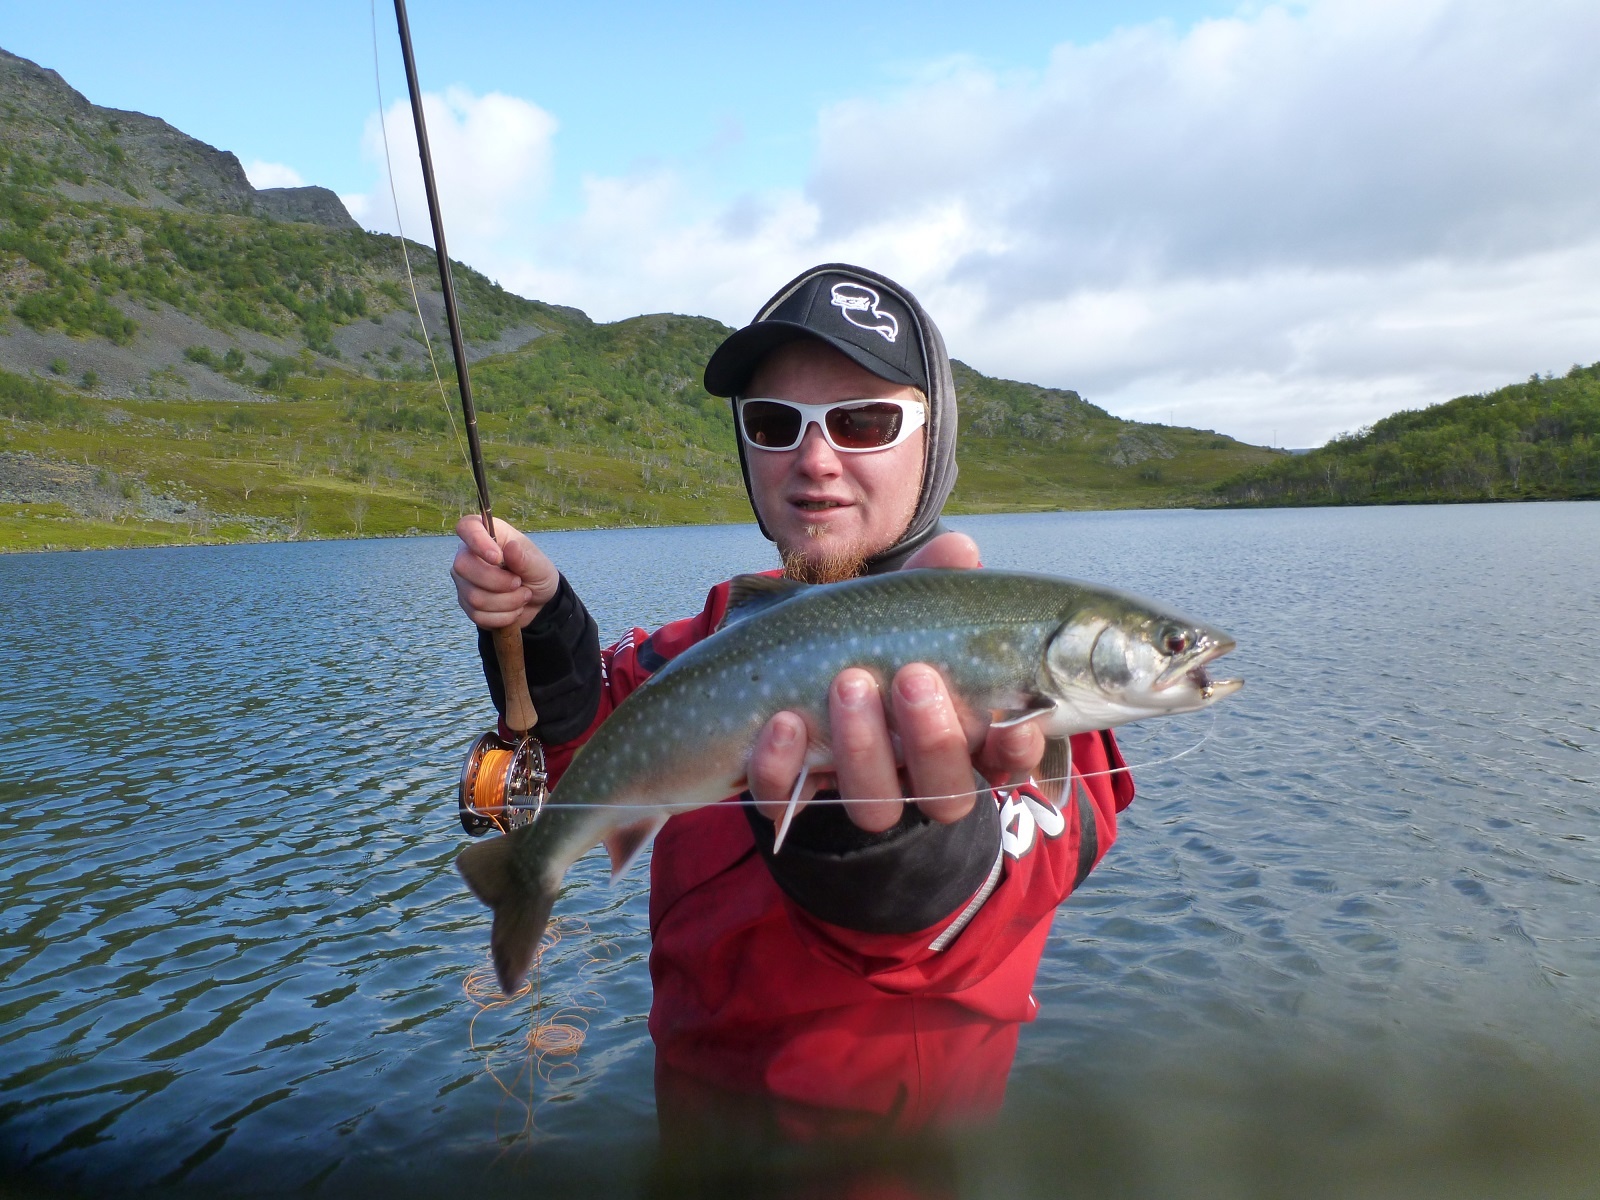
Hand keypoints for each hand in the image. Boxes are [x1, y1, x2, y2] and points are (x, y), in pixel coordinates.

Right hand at [451, 515, 560, 629]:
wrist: (538, 602)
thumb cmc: (536, 574)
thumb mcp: (540, 566)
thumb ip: (525, 558)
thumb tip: (510, 548)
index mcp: (488, 535)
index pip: (467, 526)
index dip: (477, 540)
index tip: (497, 557)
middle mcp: (469, 556)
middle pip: (462, 566)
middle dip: (497, 582)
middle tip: (519, 583)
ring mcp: (465, 581)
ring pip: (474, 596)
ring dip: (506, 602)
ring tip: (522, 596)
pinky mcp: (466, 604)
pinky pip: (478, 615)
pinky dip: (503, 616)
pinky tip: (513, 609)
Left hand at [748, 532, 1046, 831]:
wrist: (767, 679)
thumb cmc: (859, 643)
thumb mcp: (893, 610)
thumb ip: (929, 584)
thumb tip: (960, 550)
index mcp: (958, 734)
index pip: (1006, 759)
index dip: (1017, 749)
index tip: (1015, 722)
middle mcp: (913, 776)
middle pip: (946, 793)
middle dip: (934, 739)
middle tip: (912, 676)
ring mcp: (854, 792)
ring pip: (876, 806)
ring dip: (864, 747)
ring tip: (847, 682)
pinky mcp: (790, 798)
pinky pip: (787, 801)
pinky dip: (780, 764)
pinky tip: (782, 720)